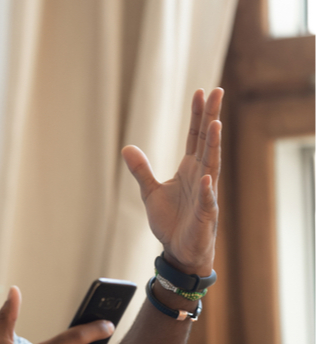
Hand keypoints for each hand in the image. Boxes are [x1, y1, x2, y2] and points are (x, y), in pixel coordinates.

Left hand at [121, 88, 222, 274]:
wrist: (178, 251)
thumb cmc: (171, 221)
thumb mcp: (150, 192)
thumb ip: (141, 170)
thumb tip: (126, 148)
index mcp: (190, 169)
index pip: (195, 136)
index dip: (198, 115)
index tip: (200, 92)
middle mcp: (201, 177)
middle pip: (207, 142)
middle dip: (211, 117)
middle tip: (217, 92)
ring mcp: (205, 195)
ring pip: (212, 166)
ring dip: (213, 146)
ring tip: (216, 124)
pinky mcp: (204, 216)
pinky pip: (207, 201)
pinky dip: (208, 190)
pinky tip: (208, 177)